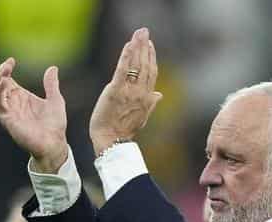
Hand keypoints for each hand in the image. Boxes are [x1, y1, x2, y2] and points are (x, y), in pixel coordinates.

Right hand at [0, 58, 68, 171]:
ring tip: (5, 74)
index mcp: (22, 97)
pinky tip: (6, 84)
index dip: (5, 69)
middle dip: (0, 74)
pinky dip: (0, 93)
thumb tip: (53, 68)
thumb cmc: (55, 125)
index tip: (11, 61)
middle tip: (7, 66)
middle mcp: (13, 103)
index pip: (7, 80)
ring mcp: (9, 111)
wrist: (54, 143)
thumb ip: (51, 84)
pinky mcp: (8, 119)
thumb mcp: (55, 100)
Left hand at [89, 27, 163, 153]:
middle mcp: (141, 93)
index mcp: (147, 98)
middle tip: (144, 31)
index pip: (152, 73)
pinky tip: (128, 45)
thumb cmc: (123, 130)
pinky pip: (123, 70)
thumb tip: (159, 95)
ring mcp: (129, 92)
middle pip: (145, 65)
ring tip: (138, 33)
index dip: (151, 57)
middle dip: (145, 47)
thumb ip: (151, 103)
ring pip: (136, 65)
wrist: (111, 140)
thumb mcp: (141, 117)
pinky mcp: (115, 91)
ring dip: (137, 46)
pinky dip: (126, 56)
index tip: (150, 45)